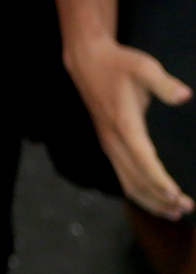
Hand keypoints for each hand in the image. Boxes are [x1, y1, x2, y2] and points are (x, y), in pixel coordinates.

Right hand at [66, 36, 194, 219]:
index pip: (142, 160)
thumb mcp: (143, 66)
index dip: (159, 181)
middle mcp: (113, 139)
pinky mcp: (107, 144)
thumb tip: (185, 95)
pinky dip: (138, 191)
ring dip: (149, 200)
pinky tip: (153, 198)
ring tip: (174, 212)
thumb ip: (164, 83)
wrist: (87, 61)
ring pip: (126, 181)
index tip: (178, 195)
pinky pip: (122, 175)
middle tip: (187, 207)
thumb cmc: (119, 64)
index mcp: (124, 123)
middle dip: (160, 197)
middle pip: (135, 178)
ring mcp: (108, 143)